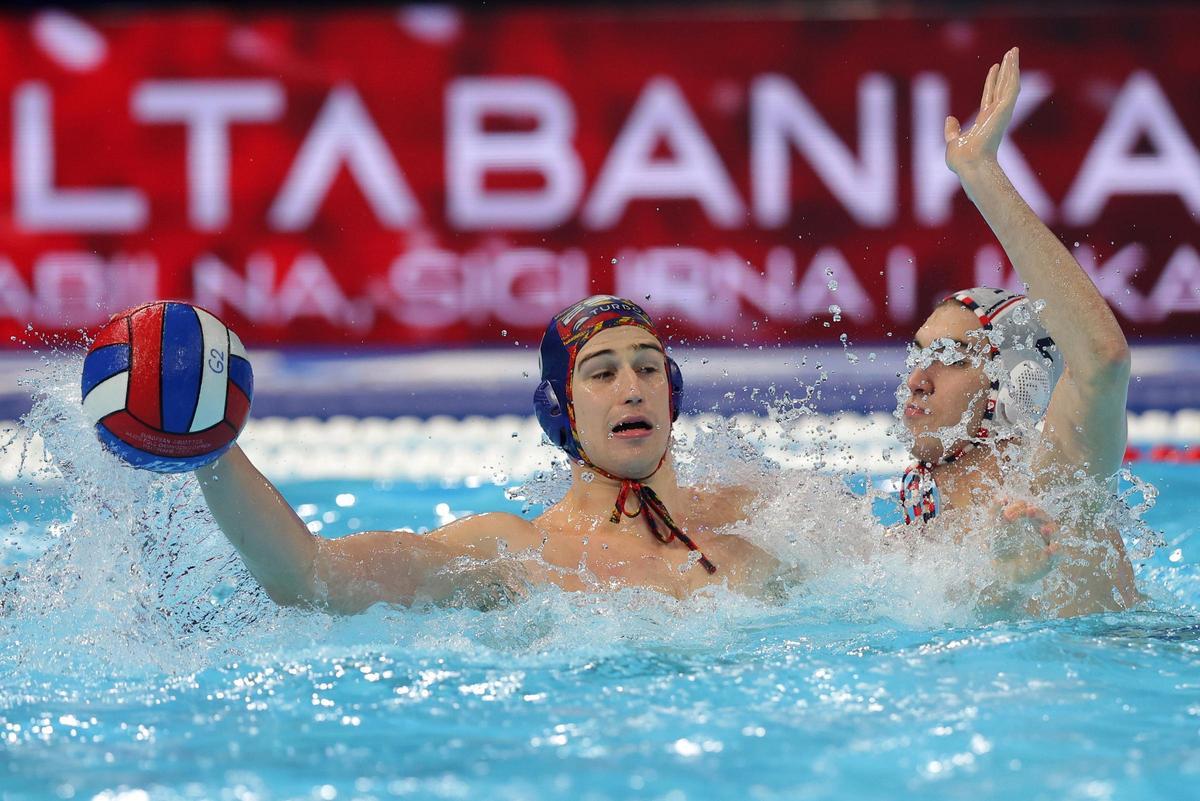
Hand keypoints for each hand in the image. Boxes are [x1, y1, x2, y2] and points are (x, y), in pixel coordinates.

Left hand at [945, 47, 1019, 175]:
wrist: (969, 164)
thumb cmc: (962, 160)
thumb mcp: (953, 141)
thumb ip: (952, 131)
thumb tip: (949, 119)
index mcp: (984, 121)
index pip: (990, 96)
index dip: (992, 81)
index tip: (995, 67)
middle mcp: (995, 114)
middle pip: (1002, 86)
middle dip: (1007, 69)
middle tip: (1011, 53)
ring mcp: (1001, 112)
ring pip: (1009, 84)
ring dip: (1012, 67)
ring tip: (1014, 50)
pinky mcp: (1004, 110)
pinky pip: (1010, 87)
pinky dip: (1013, 73)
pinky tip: (1013, 61)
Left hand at [990, 495, 1059, 584]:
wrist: (998, 571)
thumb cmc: (998, 547)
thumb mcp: (993, 528)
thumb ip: (994, 512)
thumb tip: (1002, 497)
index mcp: (1030, 520)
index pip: (1028, 508)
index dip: (1018, 508)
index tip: (1006, 515)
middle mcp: (1041, 529)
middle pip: (1044, 517)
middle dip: (1036, 513)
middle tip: (1028, 511)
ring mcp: (1047, 545)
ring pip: (1056, 533)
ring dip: (1051, 530)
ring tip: (1044, 529)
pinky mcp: (1049, 561)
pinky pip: (1057, 556)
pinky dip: (1055, 551)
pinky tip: (1051, 548)